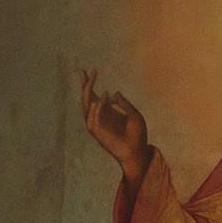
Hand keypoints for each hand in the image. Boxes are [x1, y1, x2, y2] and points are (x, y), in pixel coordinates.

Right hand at [79, 70, 152, 188]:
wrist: (138, 151)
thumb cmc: (137, 135)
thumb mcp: (134, 114)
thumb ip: (125, 103)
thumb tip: (115, 93)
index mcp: (106, 111)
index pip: (93, 95)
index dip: (88, 83)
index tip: (85, 70)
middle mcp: (99, 117)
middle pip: (87, 99)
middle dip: (85, 85)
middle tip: (83, 72)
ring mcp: (97, 125)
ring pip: (87, 107)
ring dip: (88, 93)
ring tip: (91, 81)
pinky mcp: (99, 133)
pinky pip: (95, 118)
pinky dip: (98, 108)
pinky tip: (103, 98)